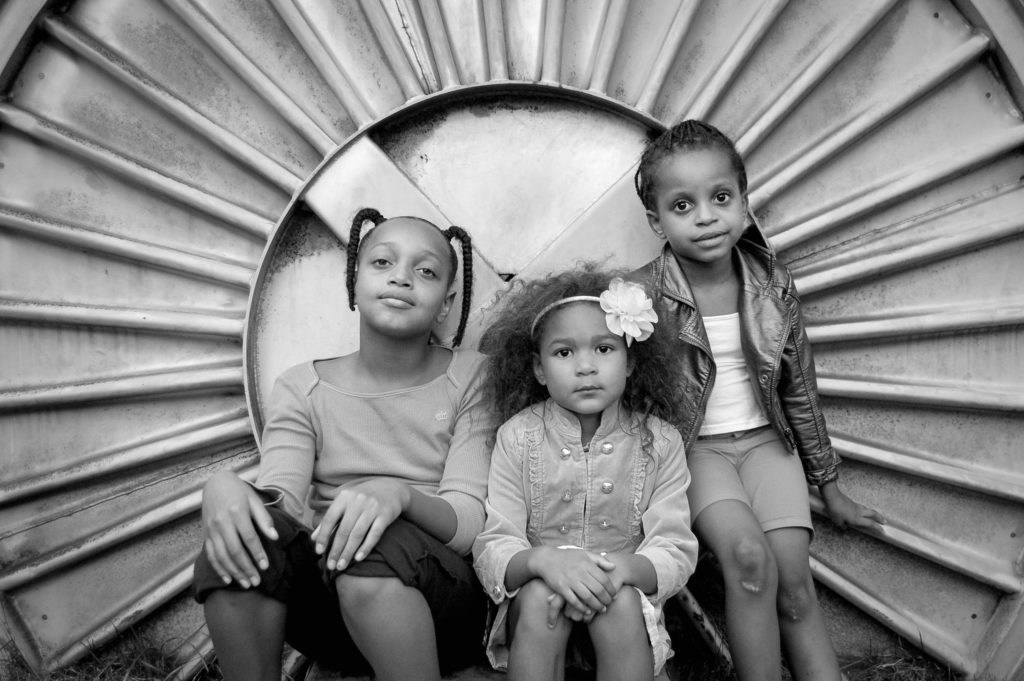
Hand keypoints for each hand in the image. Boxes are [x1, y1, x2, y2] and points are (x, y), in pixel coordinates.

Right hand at [201, 471, 278, 587]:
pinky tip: (228, 579)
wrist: (215, 483)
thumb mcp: (254, 500)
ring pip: (221, 556)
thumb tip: (275, 537)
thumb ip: (264, 518)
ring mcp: (211, 529)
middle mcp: (222, 522)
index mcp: (237, 512)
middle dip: (246, 568)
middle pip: (234, 550)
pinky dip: (218, 568)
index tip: (265, 566)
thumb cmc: (239, 491)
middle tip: (256, 582)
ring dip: (234, 572)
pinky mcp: (205, 534)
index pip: (249, 538)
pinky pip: (211, 555)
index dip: (257, 553)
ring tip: (246, 583)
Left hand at [312, 478, 408, 570]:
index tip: (318, 552)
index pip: (330, 519)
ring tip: (341, 566)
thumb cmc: (363, 498)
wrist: (391, 488)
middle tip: (331, 566)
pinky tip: (359, 558)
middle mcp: (358, 501)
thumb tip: (313, 539)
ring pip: (357, 534)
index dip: (323, 536)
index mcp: (344, 497)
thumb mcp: (345, 503)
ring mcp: (372, 507)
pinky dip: (366, 547)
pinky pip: (374, 534)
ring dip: (348, 552)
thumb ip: (330, 519)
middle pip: (343, 530)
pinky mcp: (385, 514)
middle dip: (336, 550)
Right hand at [530, 547, 616, 619]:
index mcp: (586, 563)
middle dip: (606, 599)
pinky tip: (588, 611)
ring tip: (602, 609)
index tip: (614, 595)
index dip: (611, 589)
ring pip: (587, 597)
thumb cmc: (567, 556)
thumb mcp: (584, 554)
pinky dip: (582, 607)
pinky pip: (574, 601)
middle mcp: (579, 572)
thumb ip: (599, 560)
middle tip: (609, 604)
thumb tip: (614, 567)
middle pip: (598, 589)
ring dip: (596, 605)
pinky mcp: (561, 588)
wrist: (546, 559)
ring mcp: (570, 580)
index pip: (604, 579)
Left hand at [820, 482, 885, 530]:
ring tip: (876, 516)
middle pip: (873, 514)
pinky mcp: (852, 502)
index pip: (870, 523)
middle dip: (880, 518)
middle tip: (884, 521)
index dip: (878, 528)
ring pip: (868, 510)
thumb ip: (842, 526)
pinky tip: (863, 511)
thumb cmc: (835, 510)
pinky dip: (866, 510)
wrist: (832, 496)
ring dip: (873, 513)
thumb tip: (845, 528)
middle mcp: (859, 512)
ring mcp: (856, 506)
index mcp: (857, 519)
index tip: (883, 531)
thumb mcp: (837, 522)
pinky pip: (862, 507)